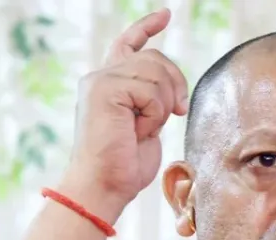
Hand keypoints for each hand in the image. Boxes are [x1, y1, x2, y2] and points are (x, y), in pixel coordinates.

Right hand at [60, 9, 187, 219]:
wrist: (104, 186)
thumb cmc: (125, 166)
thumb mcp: (146, 125)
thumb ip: (153, 100)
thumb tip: (173, 88)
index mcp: (110, 84)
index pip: (128, 44)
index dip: (147, 27)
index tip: (165, 15)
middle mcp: (101, 77)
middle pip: (156, 58)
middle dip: (176, 85)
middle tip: (176, 113)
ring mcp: (100, 81)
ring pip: (156, 72)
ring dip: (162, 105)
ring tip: (145, 129)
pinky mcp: (104, 89)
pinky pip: (150, 91)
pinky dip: (154, 115)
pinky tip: (138, 131)